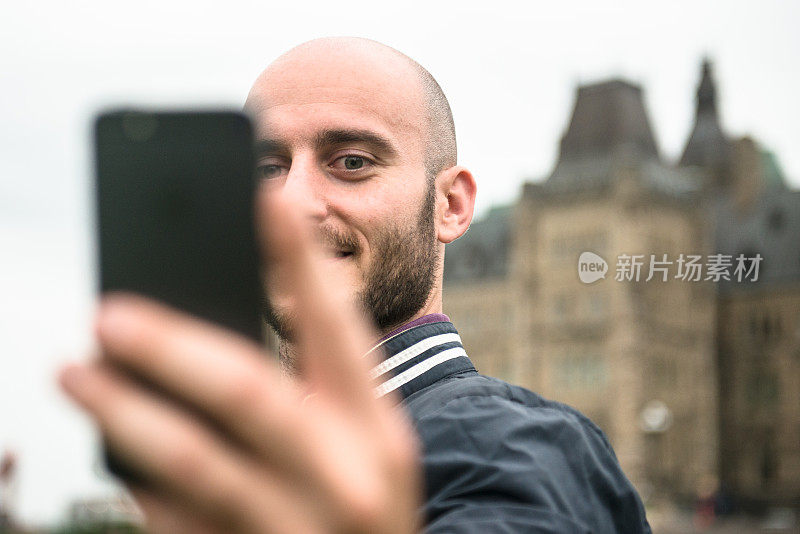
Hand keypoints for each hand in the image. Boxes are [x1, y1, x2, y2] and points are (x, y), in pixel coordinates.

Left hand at [59, 193, 421, 533]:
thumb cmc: (364, 506)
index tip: (262, 197)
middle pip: (248, 391)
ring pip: (193, 461)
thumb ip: (318, 393)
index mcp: (379, 432)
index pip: (338, 329)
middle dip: (172, 344)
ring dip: (123, 410)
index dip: (300, 260)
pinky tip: (109, 447)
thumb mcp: (367, 448)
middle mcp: (342, 477)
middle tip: (110, 311)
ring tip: (73, 371)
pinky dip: (134, 480)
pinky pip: (174, 523)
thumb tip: (218, 328)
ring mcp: (293, 529)